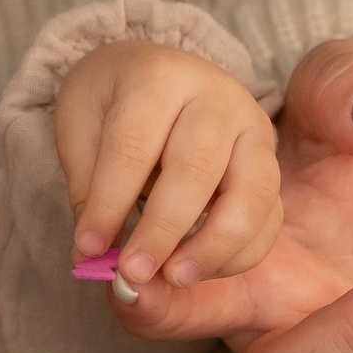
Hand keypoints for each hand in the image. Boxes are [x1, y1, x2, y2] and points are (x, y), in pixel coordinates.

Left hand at [57, 39, 282, 288]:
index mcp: (159, 76)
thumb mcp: (81, 128)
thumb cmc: (112, 104)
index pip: (133, 147)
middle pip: (197, 169)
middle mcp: (217, 96)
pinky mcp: (271, 160)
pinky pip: (270, 215)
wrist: (155, 73)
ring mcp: (253, 128)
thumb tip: (94, 256)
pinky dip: (240, 252)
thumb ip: (87, 189)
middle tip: (133, 273)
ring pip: (251, 193)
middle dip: (163, 230)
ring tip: (174, 278)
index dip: (109, 203)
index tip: (88, 248)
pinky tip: (201, 271)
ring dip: (214, 246)